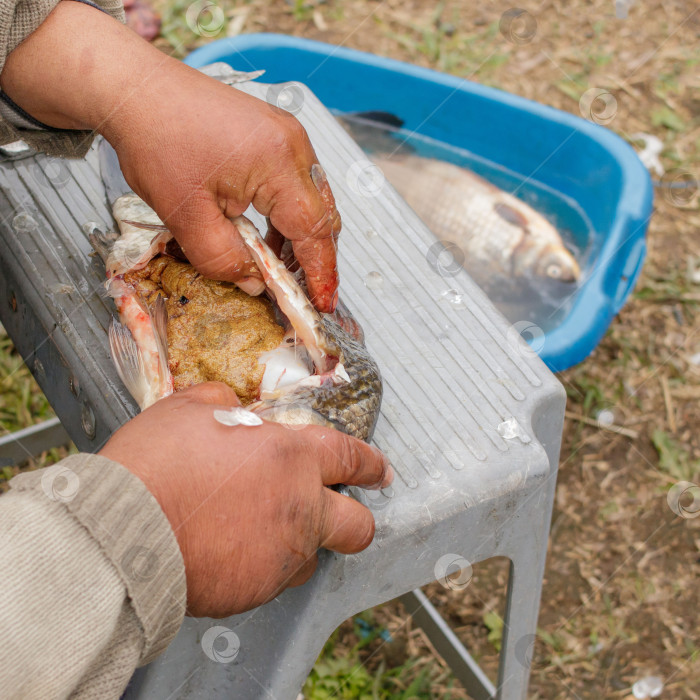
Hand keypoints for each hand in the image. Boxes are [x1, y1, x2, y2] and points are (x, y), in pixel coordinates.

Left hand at [0, 1, 340, 310]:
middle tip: (304, 293)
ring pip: (311, 199)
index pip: (314, 229)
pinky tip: (267, 235)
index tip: (321, 304)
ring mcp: (286, 134)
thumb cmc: (157, 140)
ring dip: (300, 237)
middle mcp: (293, 143)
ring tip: (281, 269)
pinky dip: (287, 215)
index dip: (320, 273)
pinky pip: (295, 182)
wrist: (136, 89)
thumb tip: (253, 283)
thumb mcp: (187, 216)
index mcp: (278, 161)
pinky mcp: (274, 133)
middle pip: (323, 213)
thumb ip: (224, 259)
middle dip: (317, 258)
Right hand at [99, 383, 392, 617]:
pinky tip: (228, 553)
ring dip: (299, 545)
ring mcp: (280, 556)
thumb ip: (222, 404)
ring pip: (312, 558)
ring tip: (263, 532)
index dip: (369, 464)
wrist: (122, 533)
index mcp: (291, 457)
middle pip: (357, 525)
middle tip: (348, 513)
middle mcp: (299, 508)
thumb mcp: (188, 410)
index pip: (350, 457)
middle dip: (358, 519)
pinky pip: (270, 580)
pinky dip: (259, 568)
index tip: (379, 471)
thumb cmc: (155, 466)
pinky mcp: (254, 592)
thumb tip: (230, 407)